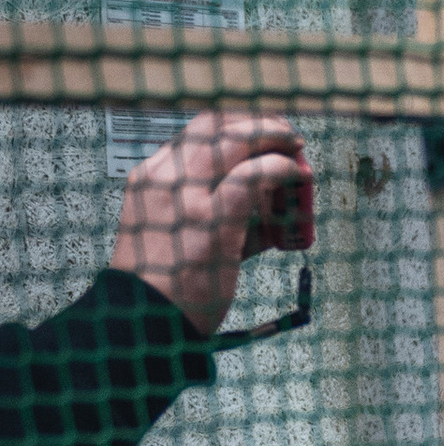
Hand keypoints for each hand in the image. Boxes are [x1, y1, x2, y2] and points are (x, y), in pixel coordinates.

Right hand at [109, 111, 314, 334]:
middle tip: (286, 135)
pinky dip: (281, 168)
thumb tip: (266, 212)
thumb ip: (214, 214)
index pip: (194, 132)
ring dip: (272, 135)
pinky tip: (296, 174)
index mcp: (149, 177)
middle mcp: (163, 177)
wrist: (144, 321)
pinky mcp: (211, 219)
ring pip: (234, 138)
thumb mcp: (176, 234)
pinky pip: (254, 176)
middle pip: (214, 124)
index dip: (235, 127)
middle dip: (256, 123)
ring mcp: (186, 195)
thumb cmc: (166, 287)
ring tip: (297, 146)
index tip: (262, 134)